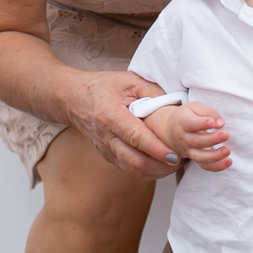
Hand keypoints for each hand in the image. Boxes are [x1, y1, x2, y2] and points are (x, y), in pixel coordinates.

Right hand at [63, 69, 183, 180]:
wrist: (73, 98)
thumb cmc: (101, 87)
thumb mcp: (128, 81)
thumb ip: (153, 92)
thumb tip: (176, 105)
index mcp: (111, 115)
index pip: (136, 138)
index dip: (156, 149)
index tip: (174, 155)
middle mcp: (106, 136)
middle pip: (135, 161)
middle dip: (160, 166)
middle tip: (180, 160)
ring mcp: (105, 149)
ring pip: (132, 170)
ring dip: (155, 171)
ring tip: (173, 164)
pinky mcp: (107, 156)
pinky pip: (128, 170)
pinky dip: (147, 171)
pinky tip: (160, 164)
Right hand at [157, 102, 231, 172]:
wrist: (172, 130)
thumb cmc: (187, 116)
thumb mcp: (195, 107)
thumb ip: (208, 111)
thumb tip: (220, 123)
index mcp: (183, 122)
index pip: (190, 124)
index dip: (201, 124)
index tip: (212, 122)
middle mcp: (184, 138)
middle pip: (197, 141)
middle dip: (212, 140)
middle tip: (225, 135)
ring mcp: (189, 150)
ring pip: (200, 157)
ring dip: (215, 156)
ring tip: (227, 150)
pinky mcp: (196, 158)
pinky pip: (205, 166)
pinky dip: (217, 166)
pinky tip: (228, 161)